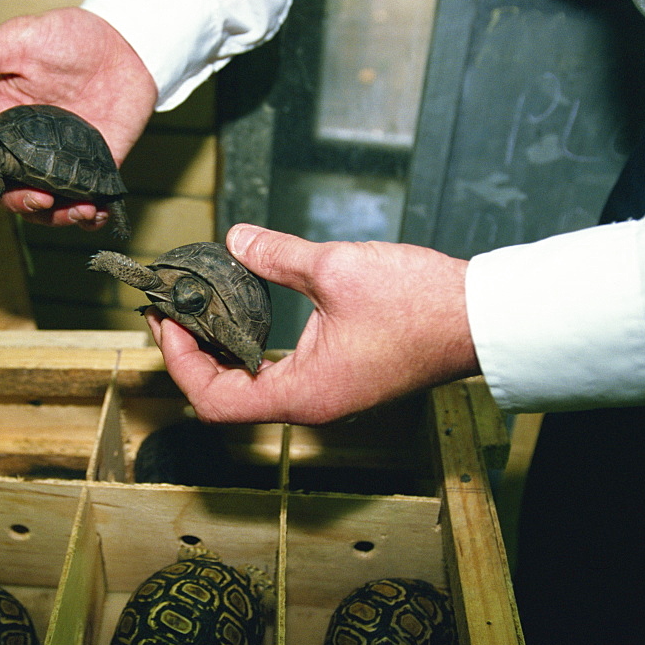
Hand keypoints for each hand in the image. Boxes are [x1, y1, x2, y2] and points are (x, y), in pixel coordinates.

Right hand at [0, 7, 156, 229]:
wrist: (126, 42)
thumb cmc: (69, 37)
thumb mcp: (17, 43)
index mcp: (3, 124)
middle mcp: (30, 150)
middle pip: (10, 192)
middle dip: (17, 203)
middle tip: (36, 197)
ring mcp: (63, 163)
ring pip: (48, 206)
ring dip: (56, 218)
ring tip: (74, 211)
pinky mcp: (96, 169)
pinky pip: (89, 204)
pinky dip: (91, 217)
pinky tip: (96, 213)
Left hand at [146, 224, 480, 424]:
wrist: (479, 318)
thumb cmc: (417, 302)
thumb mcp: (336, 268)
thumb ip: (277, 256)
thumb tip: (235, 240)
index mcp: (302, 394)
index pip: (214, 399)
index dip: (180, 362)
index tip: (165, 320)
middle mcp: (309, 405)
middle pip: (224, 400)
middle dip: (191, 358)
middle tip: (171, 314)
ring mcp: (325, 395)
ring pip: (249, 390)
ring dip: (218, 355)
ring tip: (197, 312)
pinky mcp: (339, 380)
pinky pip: (276, 378)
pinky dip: (248, 352)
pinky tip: (241, 317)